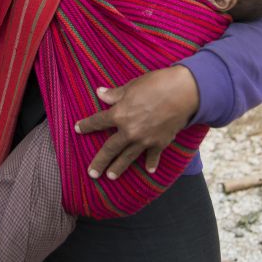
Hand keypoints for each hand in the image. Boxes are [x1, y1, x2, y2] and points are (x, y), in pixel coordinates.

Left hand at [74, 66, 198, 179]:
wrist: (183, 92)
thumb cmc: (156, 84)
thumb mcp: (131, 86)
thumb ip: (115, 94)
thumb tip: (100, 93)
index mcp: (120, 114)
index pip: (98, 121)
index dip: (87, 125)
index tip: (78, 129)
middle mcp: (129, 131)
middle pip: (110, 148)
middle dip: (100, 161)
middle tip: (92, 173)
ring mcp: (145, 139)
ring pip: (128, 157)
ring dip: (119, 167)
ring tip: (111, 176)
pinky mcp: (160, 143)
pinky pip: (152, 156)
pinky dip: (150, 163)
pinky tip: (148, 170)